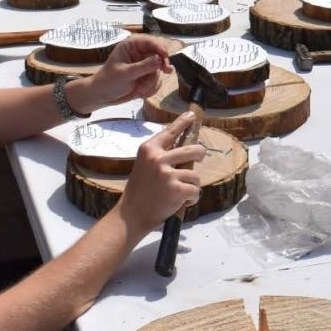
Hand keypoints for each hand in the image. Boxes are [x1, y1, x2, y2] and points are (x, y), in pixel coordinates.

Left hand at [76, 35, 172, 109]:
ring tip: (139, 90)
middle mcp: (139, 54)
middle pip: (159, 56)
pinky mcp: (147, 77)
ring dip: (152, 82)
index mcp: (131, 46)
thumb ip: (144, 66)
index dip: (159, 47)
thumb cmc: (108, 81)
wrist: (102, 97)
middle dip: (159, 68)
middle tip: (167, 72)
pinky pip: (158, 81)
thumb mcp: (125, 73)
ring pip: (159, 71)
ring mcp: (144, 66)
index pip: (150, 42)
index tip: (165, 55)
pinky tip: (141, 93)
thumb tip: (159, 59)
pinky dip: (152, 88)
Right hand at [116, 111, 203, 238]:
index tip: (192, 115)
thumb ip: (161, 156)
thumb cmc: (140, 191)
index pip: (170, 132)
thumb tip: (186, 150)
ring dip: (192, 185)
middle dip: (199, 154)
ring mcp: (167, 173)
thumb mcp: (144, 166)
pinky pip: (195, 190)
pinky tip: (181, 202)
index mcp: (148, 149)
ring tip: (179, 193)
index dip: (183, 122)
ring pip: (195, 175)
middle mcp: (158, 158)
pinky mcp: (176, 189)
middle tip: (198, 159)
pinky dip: (192, 199)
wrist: (130, 215)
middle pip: (192, 149)